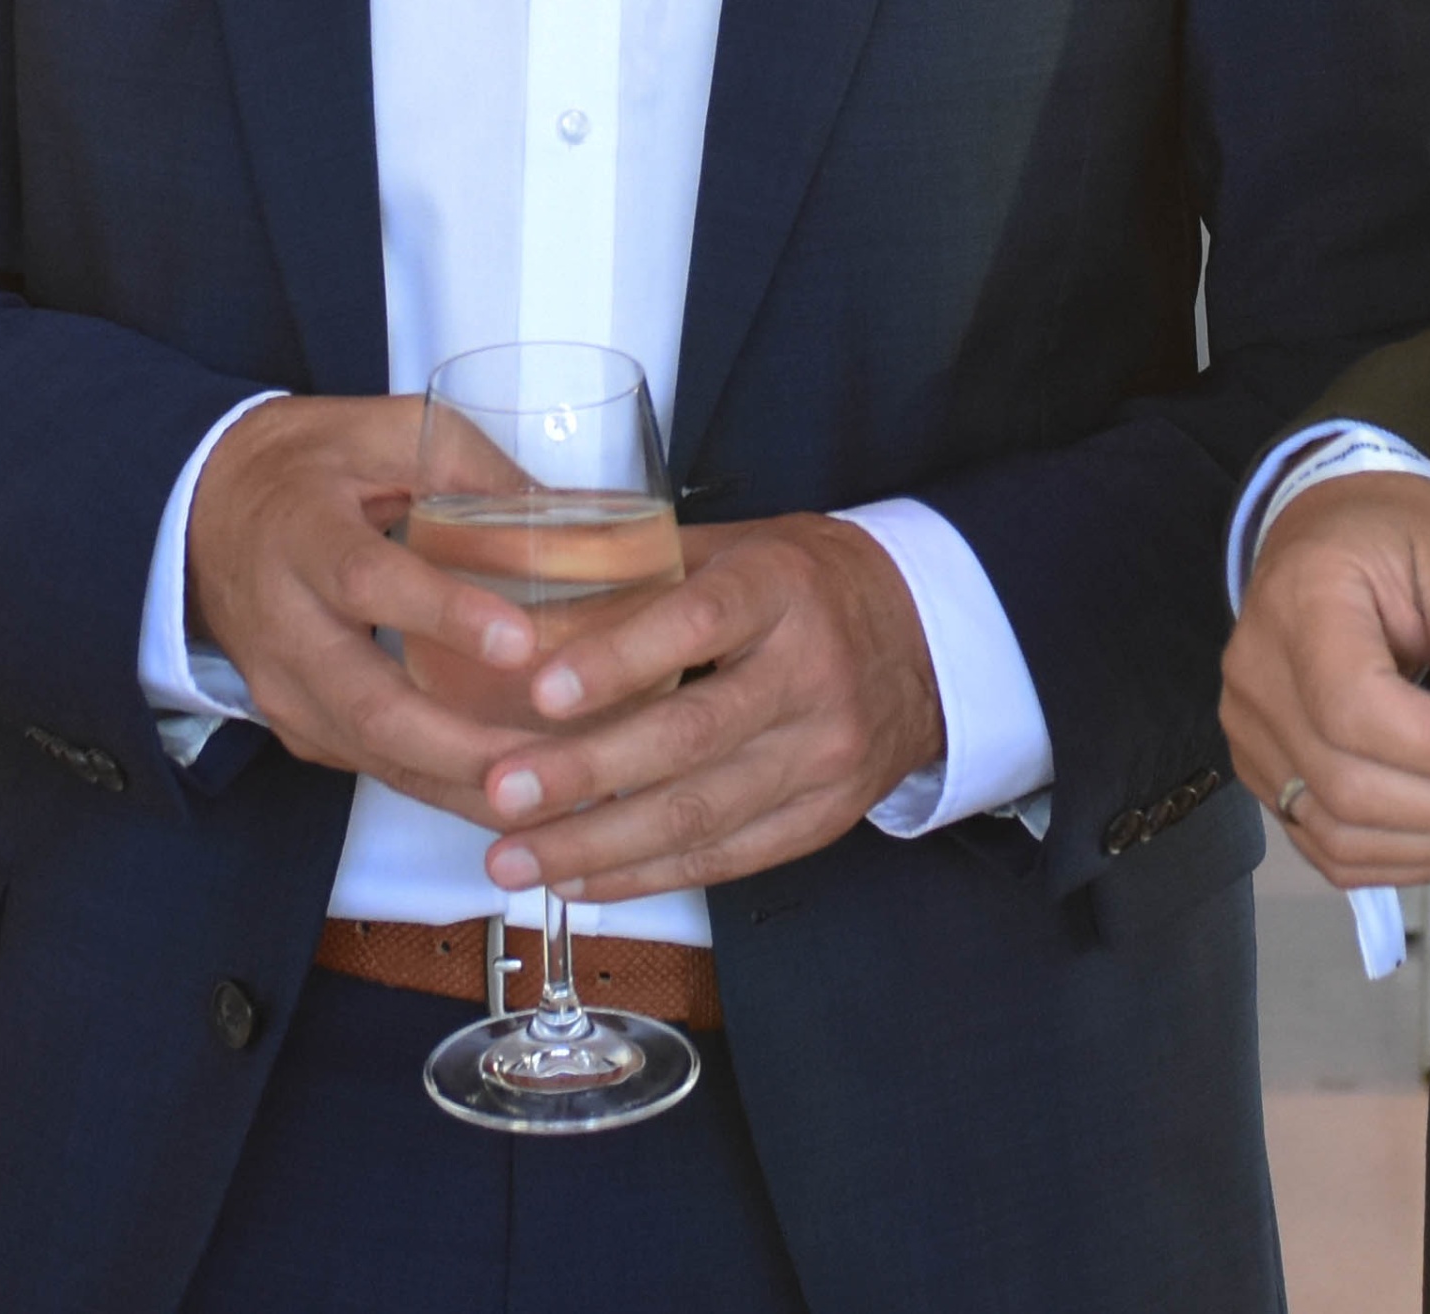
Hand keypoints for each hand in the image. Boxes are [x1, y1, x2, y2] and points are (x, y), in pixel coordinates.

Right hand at [182, 392, 572, 813]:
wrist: (210, 507)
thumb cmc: (316, 463)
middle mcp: (285, 625)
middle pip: (369, 704)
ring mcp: (285, 688)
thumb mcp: (389, 432)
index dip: (445, 615)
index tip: (521, 641)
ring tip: (555, 796)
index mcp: (305, 536)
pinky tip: (515, 793)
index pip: (369, 583)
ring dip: (463, 785)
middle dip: (462, 746)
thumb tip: (583, 516)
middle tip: (552, 763)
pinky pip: (373, 768)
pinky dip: (444, 788)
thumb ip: (476, 471)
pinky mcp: (299, 726)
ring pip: (373, 754)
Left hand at [457, 516, 947, 904]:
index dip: (618, 659)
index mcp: (783, 587)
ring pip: (702, 813)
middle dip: (586, 773)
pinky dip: (646, 874)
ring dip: (598, 845)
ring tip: (516, 858)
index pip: (699, 623)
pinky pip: (727, 857)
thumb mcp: (734, 549)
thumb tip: (519, 616)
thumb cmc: (805, 585)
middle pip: (692, 735)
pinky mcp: (826, 816)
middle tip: (501, 791)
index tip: (541, 691)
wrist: (928, 637)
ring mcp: (824, 753)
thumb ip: (637, 577)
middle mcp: (812, 672)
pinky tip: (580, 881)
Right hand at [1221, 469, 1429, 887]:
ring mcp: (1252, 737)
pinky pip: (1332, 849)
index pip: (1355, 711)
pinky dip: (1408, 857)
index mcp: (1299, 605)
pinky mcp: (1268, 776)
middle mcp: (1257, 680)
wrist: (1331, 536)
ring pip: (1340, 836)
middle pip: (1349, 787)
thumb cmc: (1398, 537)